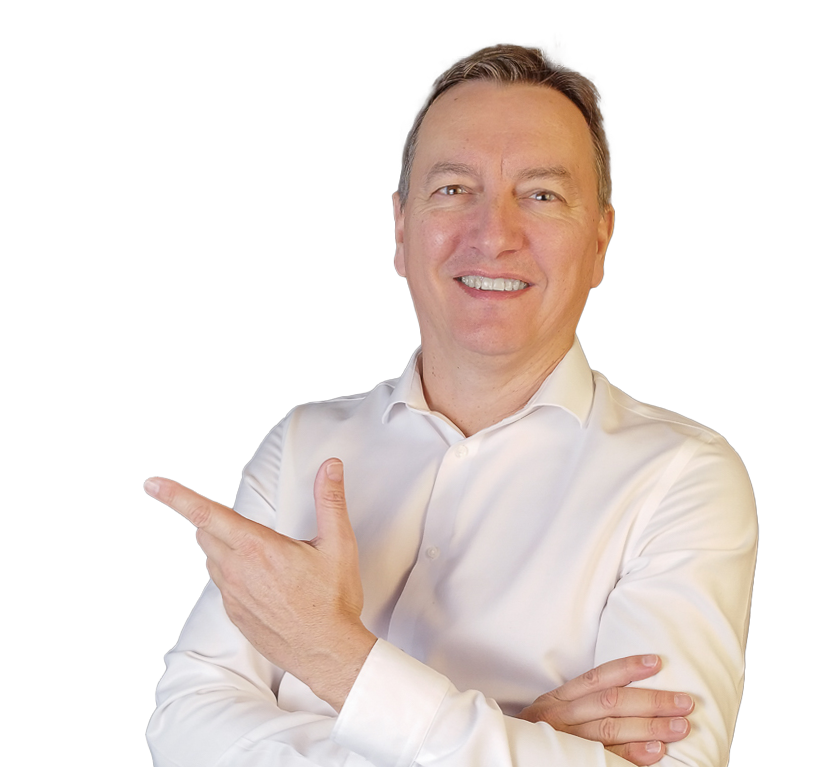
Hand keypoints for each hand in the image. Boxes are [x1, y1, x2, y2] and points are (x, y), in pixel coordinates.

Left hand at [143, 458, 376, 710]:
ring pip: (213, 559)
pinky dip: (235, 575)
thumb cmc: (331, 603)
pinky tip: (264, 582)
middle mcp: (238, 571)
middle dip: (216, 521)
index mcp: (257, 548)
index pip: (205, 514)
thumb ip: (330, 500)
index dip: (176, 496)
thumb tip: (330, 469)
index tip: (154, 484)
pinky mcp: (235, 615)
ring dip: (226, 548)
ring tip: (263, 556)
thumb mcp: (338, 544)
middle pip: (205, 533)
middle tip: (245, 523)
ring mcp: (233, 596)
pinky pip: (223, 585)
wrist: (327, 653)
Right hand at [516, 655, 693, 765]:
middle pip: (611, 703)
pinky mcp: (572, 762)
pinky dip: (633, 755)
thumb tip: (625, 690)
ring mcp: (567, 742)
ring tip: (679, 726)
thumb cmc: (537, 737)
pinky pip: (607, 758)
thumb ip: (580, 702)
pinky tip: (656, 752)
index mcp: (557, 700)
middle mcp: (561, 717)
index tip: (656, 662)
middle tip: (684, 702)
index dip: (626, 668)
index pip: (597, 678)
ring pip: (611, 729)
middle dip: (651, 701)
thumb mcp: (551, 713)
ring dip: (649, 727)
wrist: (512, 758)